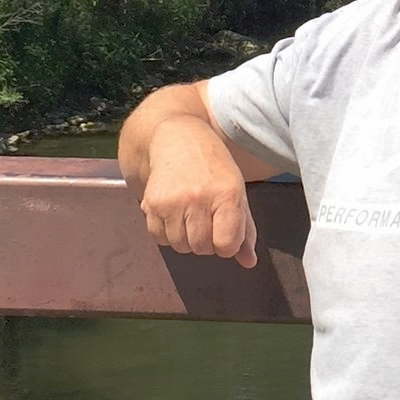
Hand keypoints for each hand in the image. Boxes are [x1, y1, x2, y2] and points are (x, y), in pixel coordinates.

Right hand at [118, 95, 257, 268]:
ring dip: (187, 238)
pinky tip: (174, 213)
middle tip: (206, 219)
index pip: (226, 245)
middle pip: (202, 249)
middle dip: (207, 241)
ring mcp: (172, 201)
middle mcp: (199, 198)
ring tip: (190, 214)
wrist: (177, 137)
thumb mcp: (237, 191)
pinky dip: (168, 233)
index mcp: (227, 194)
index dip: (227, 244)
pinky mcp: (151, 203)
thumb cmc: (213, 166)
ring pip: (181, 247)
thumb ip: (245, 229)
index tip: (225, 231)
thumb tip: (249, 263)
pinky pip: (160, 238)